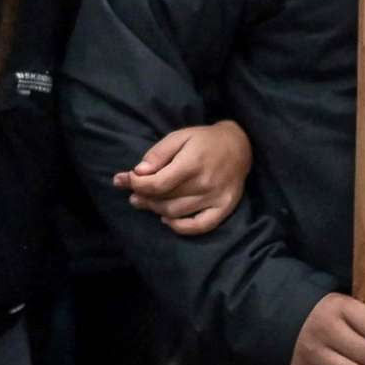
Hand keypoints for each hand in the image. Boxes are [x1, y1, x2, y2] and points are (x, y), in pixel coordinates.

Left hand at [112, 120, 251, 236]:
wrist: (239, 145)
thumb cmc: (204, 140)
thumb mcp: (179, 136)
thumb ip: (158, 154)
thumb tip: (139, 172)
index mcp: (192, 163)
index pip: (158, 183)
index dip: (137, 185)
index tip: (125, 180)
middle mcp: (205, 184)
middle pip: (165, 199)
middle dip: (143, 197)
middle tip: (132, 194)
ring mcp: (216, 198)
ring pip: (177, 213)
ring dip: (156, 210)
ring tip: (145, 203)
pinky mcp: (224, 208)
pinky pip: (200, 226)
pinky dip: (181, 227)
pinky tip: (167, 220)